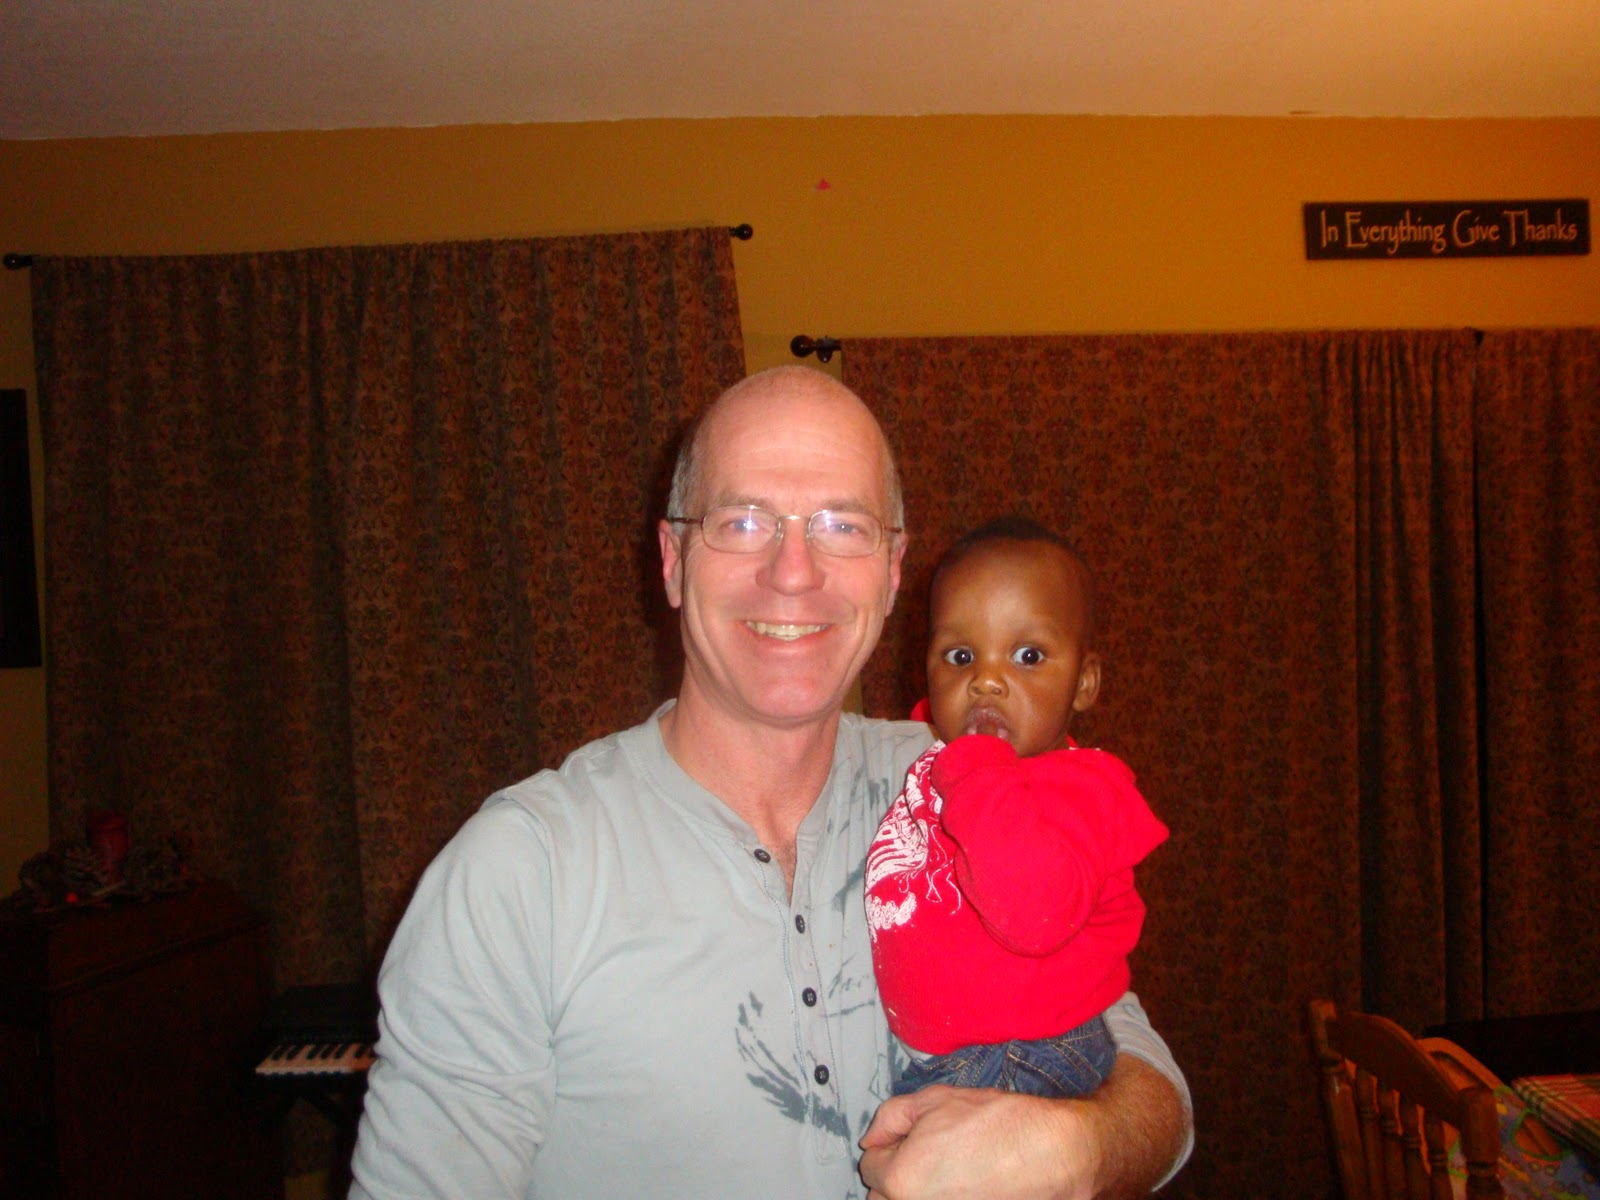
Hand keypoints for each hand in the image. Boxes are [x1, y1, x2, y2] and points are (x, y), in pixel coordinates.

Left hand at [858, 1057, 1186, 1199]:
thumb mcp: (937, 1100)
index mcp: (901, 1177)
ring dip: (919, 1190)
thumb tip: (871, 1139)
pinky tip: (965, 1184)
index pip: (870, 1165)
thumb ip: (892, 1117)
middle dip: (899, 1174)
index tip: (910, 1138)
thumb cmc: (1002, 1125)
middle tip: (929, 1154)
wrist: (1055, 1155)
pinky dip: (944, 1197)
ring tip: (950, 1170)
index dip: (890, 1145)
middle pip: (883, 1195)